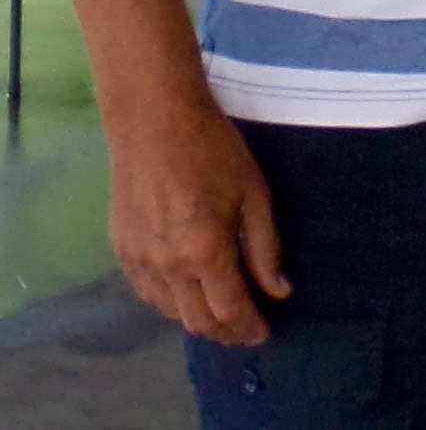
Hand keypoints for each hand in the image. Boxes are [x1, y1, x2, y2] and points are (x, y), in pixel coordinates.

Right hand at [107, 101, 290, 345]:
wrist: (155, 119)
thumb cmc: (213, 148)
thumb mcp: (253, 192)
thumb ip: (265, 247)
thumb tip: (278, 291)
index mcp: (205, 251)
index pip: (230, 310)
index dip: (249, 328)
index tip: (265, 331)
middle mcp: (169, 266)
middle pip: (198, 322)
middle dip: (227, 332)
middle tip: (247, 327)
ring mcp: (140, 260)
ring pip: (170, 313)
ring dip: (198, 319)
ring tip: (221, 311)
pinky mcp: (121, 250)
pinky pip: (148, 293)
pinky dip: (171, 302)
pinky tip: (187, 291)